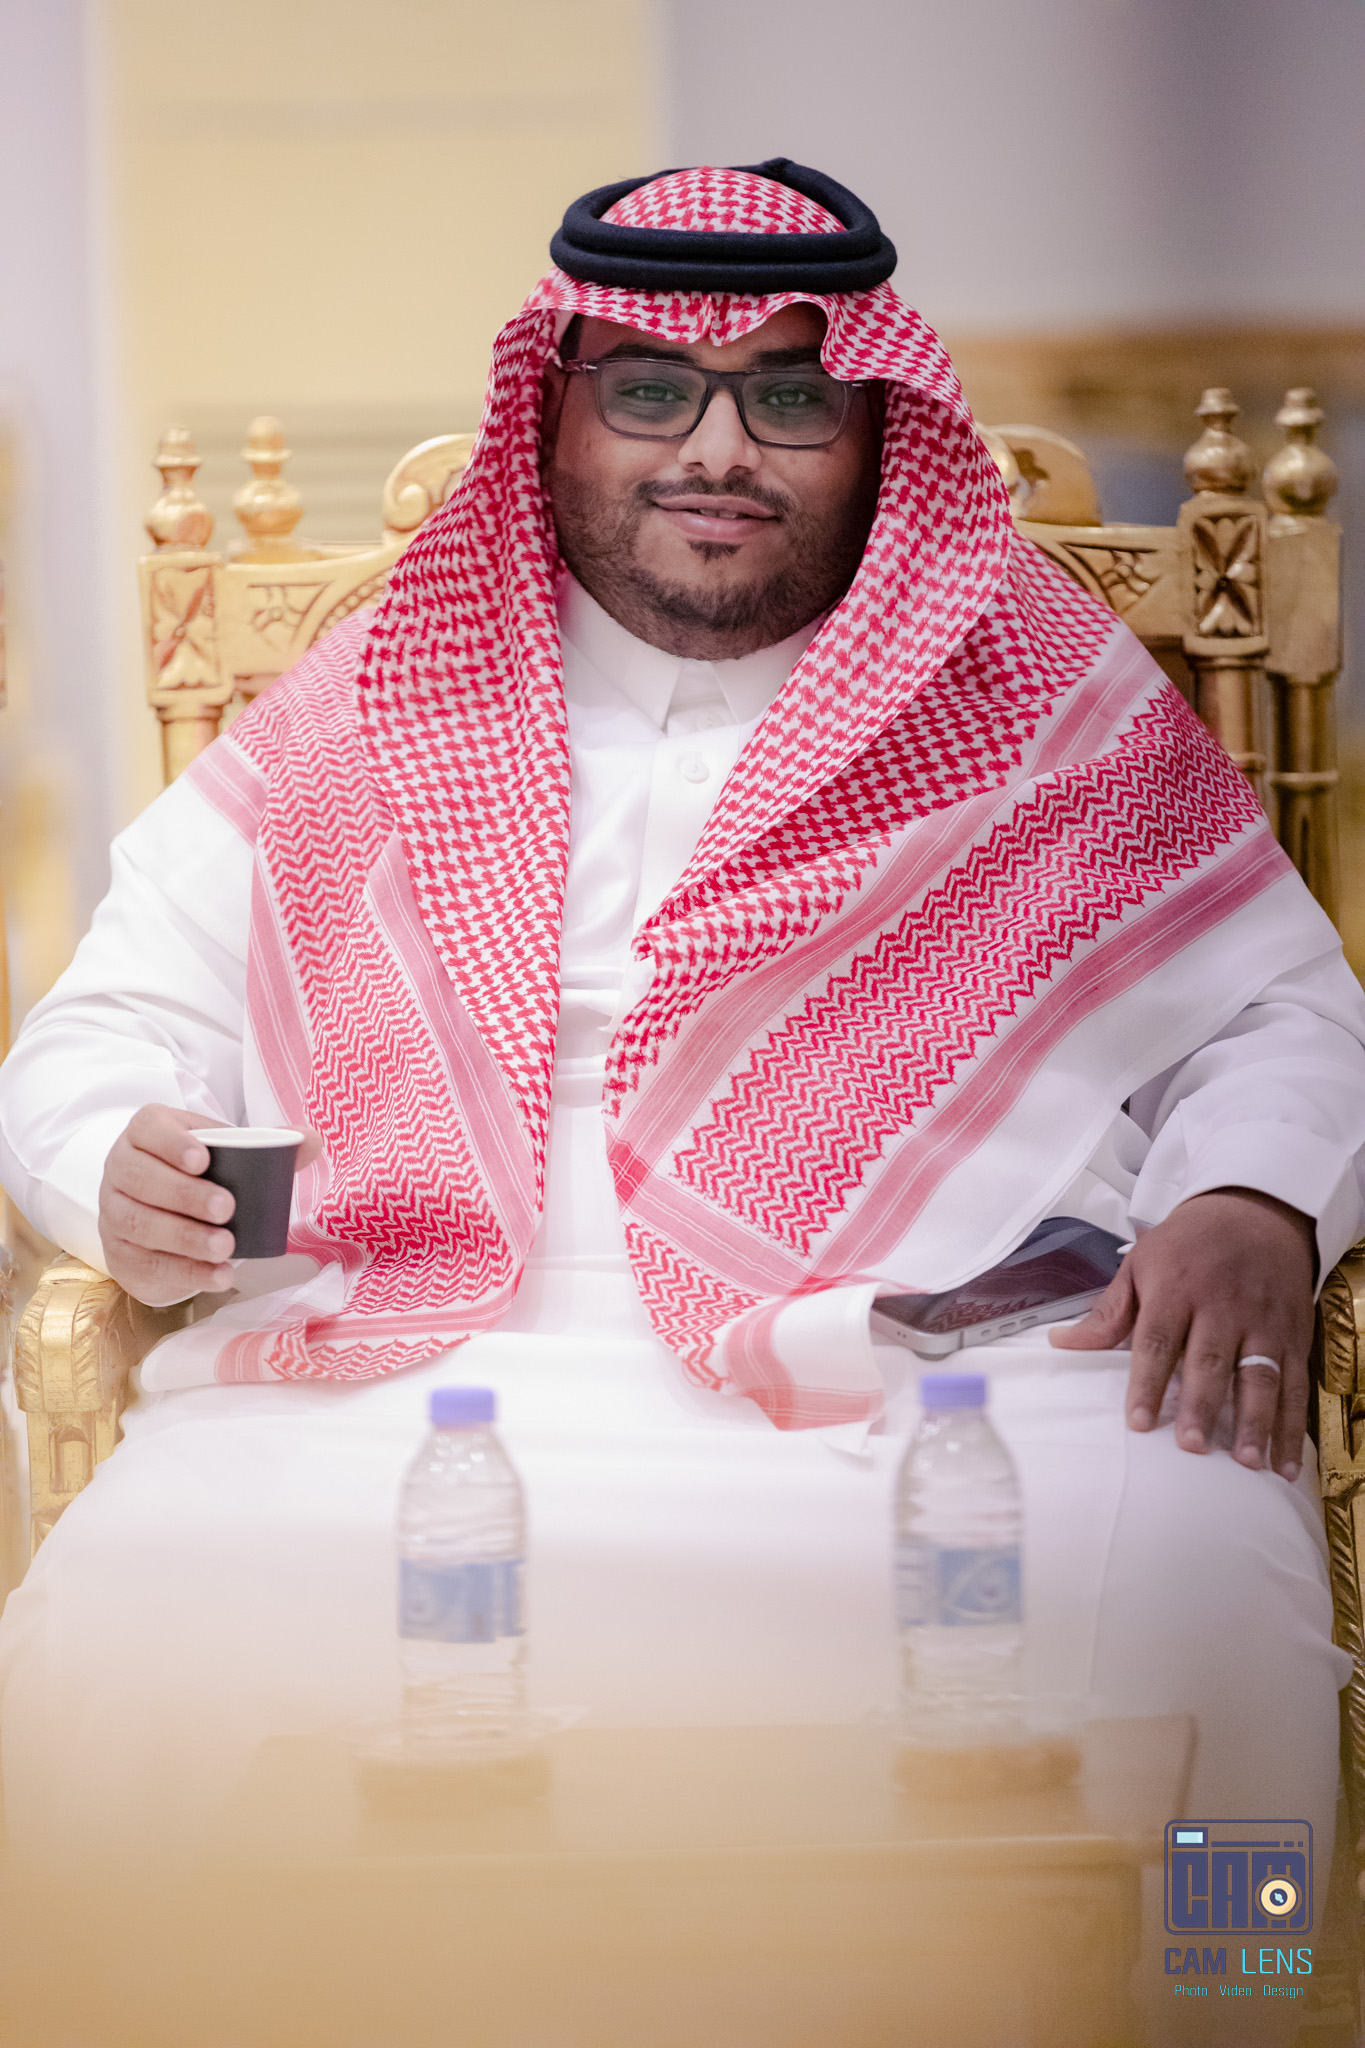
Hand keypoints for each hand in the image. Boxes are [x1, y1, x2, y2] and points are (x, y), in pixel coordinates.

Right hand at [98, 1106, 320, 1307]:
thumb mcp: (224, 1152)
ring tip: (226, 1247)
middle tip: (227, 1209)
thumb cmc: (196, 1174)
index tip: (204, 1159)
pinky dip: (185, 1272)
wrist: (156, 1213)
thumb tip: (312, 1140)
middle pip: (140, 1178)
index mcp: (146, 1134)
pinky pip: (148, 1263)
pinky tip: (218, 1275)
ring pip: (139, 1223)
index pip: (148, 1128)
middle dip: (184, 1195)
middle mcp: (120, 1169)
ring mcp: (113, 1213)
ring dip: (185, 1238)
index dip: (171, 1143)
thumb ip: (267, 1145)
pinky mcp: (119, 1254)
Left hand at [1049, 1188, 1316, 1479]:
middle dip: (1201, 1404)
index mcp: (1177, 1287)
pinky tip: (1285, 1463)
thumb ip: (1108, 1312)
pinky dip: (1292, 1426)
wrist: (1257, 1212)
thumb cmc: (1189, 1244)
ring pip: (1260, 1375)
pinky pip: (1296, 1384)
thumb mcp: (1142, 1263)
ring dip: (1254, 1421)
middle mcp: (1222, 1305)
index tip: (1138, 1422)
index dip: (1147, 1382)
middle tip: (1190, 1445)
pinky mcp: (1293, 1335)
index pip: (1158, 1339)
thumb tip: (1061, 1343)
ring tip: (1245, 1461)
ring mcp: (1262, 1321)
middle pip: (1210, 1359)